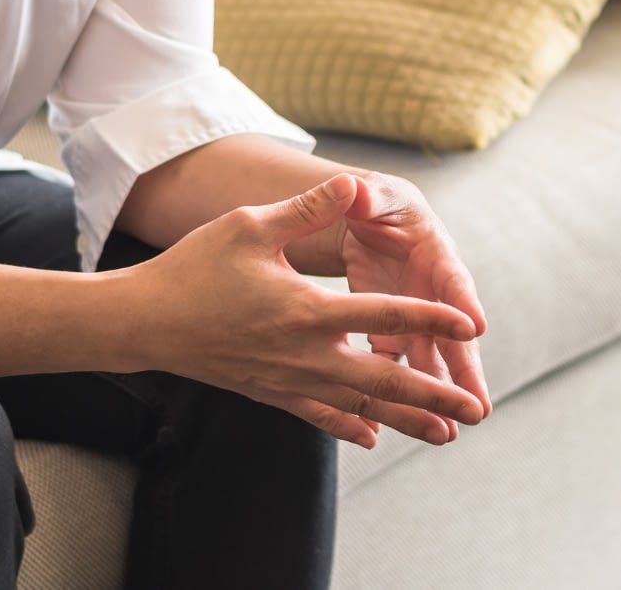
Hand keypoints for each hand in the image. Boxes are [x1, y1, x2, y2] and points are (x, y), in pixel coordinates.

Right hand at [129, 174, 485, 447]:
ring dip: (404, 420)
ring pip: (359, 406)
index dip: (432, 318)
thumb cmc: (195, 267)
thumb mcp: (250, 226)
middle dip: (434, 395)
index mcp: (306, 310)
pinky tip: (371, 436)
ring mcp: (288, 379)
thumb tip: (350, 183)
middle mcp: (304, 354)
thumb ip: (306, 210)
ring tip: (445, 434)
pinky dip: (348, 425)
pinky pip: (318, 415)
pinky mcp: (269, 392)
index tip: (471, 326)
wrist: (143, 321)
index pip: (384, 315)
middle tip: (477, 410)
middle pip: (384, 378)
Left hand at [337, 173, 491, 440]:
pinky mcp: (392, 334)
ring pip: (432, 361)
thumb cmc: (377, 201)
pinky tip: (402, 424)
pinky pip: (398, 367)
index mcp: (436, 252)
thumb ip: (369, 197)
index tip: (477, 326)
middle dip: (465, 371)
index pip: (453, 278)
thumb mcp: (375, 195)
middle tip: (479, 407)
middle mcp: (434, 292)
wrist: (367, 221)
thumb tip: (357, 189)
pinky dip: (400, 395)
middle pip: (454, 334)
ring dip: (439, 395)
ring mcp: (416, 318)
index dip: (464, 301)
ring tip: (450, 432)